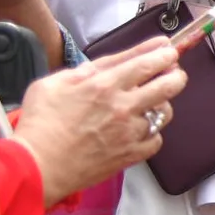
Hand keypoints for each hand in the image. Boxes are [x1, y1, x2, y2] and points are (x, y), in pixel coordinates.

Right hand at [8, 40, 187, 200]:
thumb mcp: (54, 83)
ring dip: (162, 105)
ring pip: (164, 113)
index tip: (170, 50)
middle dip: (176, 75)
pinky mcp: (131, 154)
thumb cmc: (39, 123)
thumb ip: (86, 70)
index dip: (162, 55)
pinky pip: (156, 140)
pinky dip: (152, 133)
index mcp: (103, 85)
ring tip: (153, 103)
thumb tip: (112, 62)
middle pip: (167, 86)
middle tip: (175, 73)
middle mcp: (123, 107)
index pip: (145, 64)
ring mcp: (130, 132)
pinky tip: (142, 130)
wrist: (38, 164)